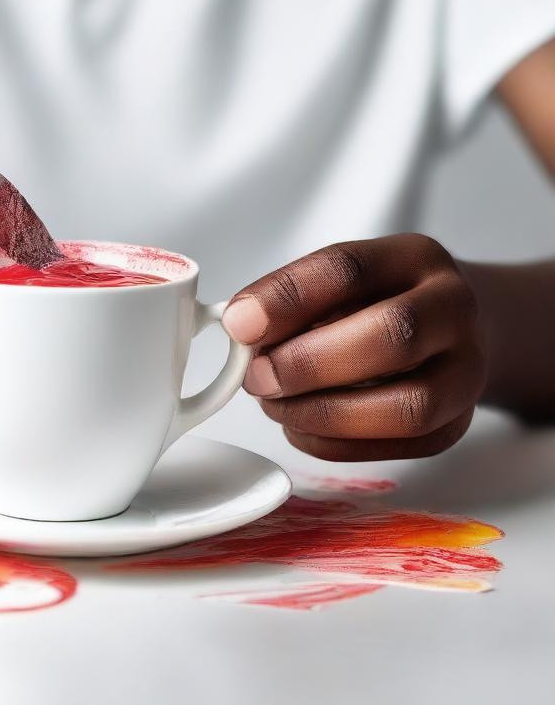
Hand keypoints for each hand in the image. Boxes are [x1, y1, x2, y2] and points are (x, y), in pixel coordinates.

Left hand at [222, 234, 486, 460]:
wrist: (454, 330)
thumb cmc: (380, 301)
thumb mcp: (342, 280)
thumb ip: (293, 298)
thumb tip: (241, 329)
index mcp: (413, 258)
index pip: (349, 268)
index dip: (286, 298)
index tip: (238, 324)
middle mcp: (453, 309)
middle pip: (392, 335)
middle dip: (308, 364)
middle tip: (257, 377)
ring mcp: (466, 371)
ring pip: (406, 406)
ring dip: (323, 413)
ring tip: (276, 406)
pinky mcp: (458, 425)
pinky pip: (400, 446)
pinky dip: (336, 443)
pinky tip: (300, 426)